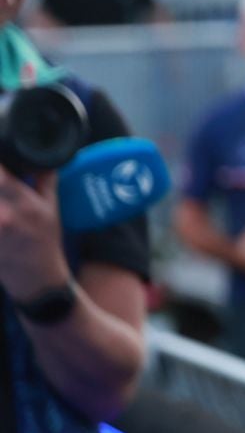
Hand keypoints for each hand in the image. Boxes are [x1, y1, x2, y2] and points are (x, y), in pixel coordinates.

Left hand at [0, 166, 70, 303]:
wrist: (35, 278)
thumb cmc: (45, 241)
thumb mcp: (52, 208)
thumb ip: (45, 179)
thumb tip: (41, 158)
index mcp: (24, 203)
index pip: (1, 174)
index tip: (0, 154)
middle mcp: (4, 215)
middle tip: (1, 187)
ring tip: (1, 203)